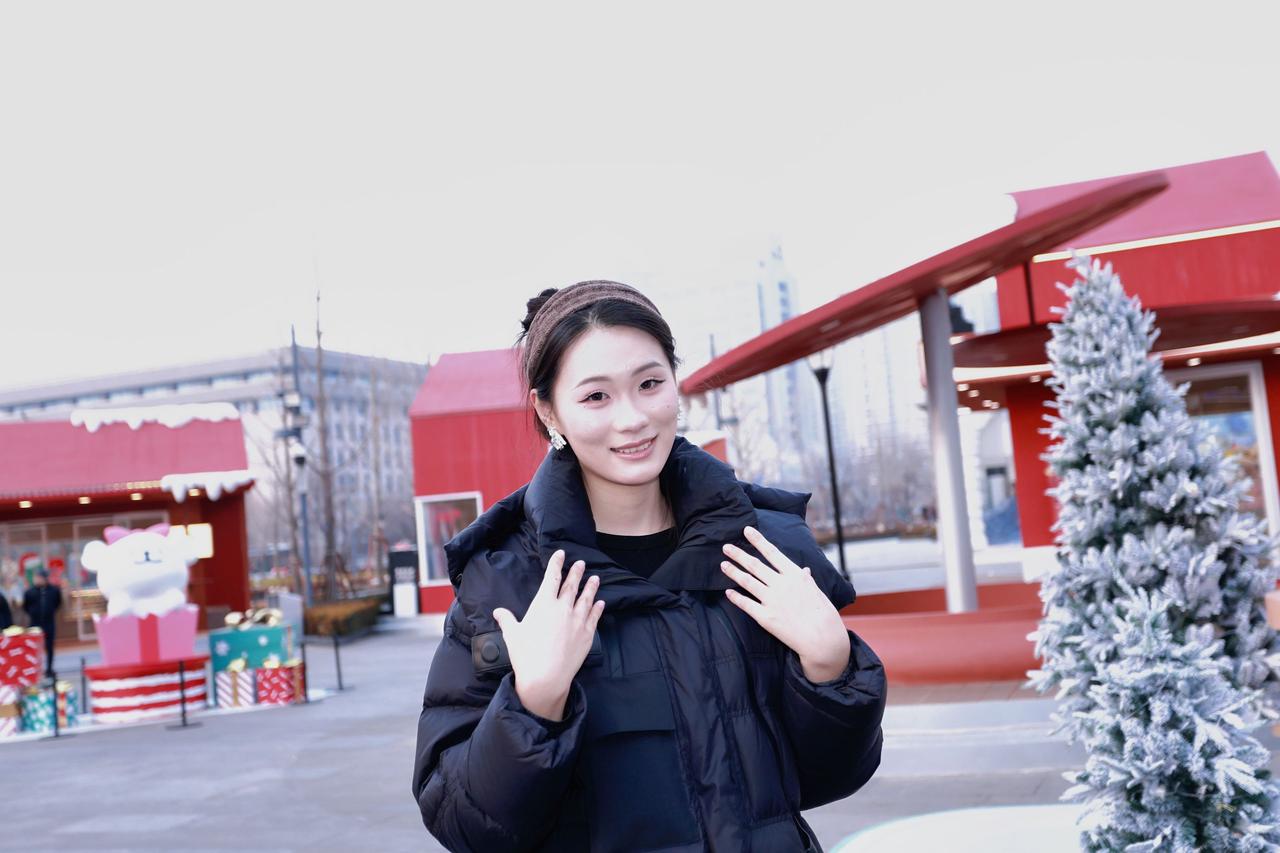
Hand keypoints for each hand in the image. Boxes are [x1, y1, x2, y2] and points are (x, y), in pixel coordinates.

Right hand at [493, 549, 603, 720]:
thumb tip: (498, 611)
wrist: (546, 678)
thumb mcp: (512, 635)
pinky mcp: (587, 634)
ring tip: (595, 578)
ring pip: (586, 598)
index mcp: (544, 604)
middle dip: (576, 572)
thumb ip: (506, 620)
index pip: (552, 578)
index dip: (556, 564)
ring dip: (591, 587)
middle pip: (571, 585)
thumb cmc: (526, 655)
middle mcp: (563, 608)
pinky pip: (594, 617)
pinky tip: (600, 603)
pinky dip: (598, 608)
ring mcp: (577, 621)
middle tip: (581, 563)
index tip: (561, 554)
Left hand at [720, 526, 850, 681]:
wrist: (823, 639)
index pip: (772, 552)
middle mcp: (781, 584)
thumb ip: (805, 579)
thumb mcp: (816, 590)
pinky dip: (735, 597)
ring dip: (733, 572)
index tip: (746, 530)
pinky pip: (746, 604)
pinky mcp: (765, 617)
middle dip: (738, 554)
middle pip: (755, 565)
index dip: (758, 540)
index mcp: (794, 575)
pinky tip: (728, 591)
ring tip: (723, 564)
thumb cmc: (823, 614)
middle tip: (725, 547)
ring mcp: (771, 600)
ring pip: (747, 581)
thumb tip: (803, 570)